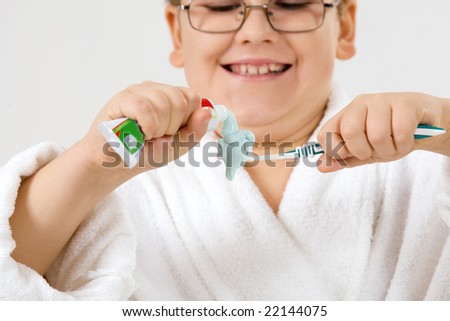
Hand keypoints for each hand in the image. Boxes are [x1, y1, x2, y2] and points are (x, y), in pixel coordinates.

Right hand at [81, 81, 210, 177]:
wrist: (117, 162)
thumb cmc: (147, 152)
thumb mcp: (178, 146)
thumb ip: (195, 131)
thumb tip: (207, 111)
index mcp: (172, 97)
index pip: (193, 98)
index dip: (187, 120)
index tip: (173, 132)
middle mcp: (157, 89)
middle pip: (181, 100)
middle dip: (172, 126)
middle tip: (157, 135)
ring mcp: (140, 91)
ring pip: (164, 103)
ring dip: (158, 128)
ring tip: (146, 135)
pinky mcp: (123, 97)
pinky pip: (144, 107)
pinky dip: (146, 126)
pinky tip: (139, 132)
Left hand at [317, 93, 449, 171]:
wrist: (425, 125)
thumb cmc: (391, 137)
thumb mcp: (364, 152)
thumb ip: (343, 159)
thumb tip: (320, 166)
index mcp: (345, 115)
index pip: (325, 134)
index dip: (336, 151)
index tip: (351, 155)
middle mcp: (360, 104)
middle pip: (350, 132)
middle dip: (363, 151)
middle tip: (375, 152)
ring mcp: (382, 100)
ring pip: (377, 135)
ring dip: (388, 151)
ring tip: (394, 146)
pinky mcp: (406, 102)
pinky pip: (400, 132)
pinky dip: (404, 145)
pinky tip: (407, 140)